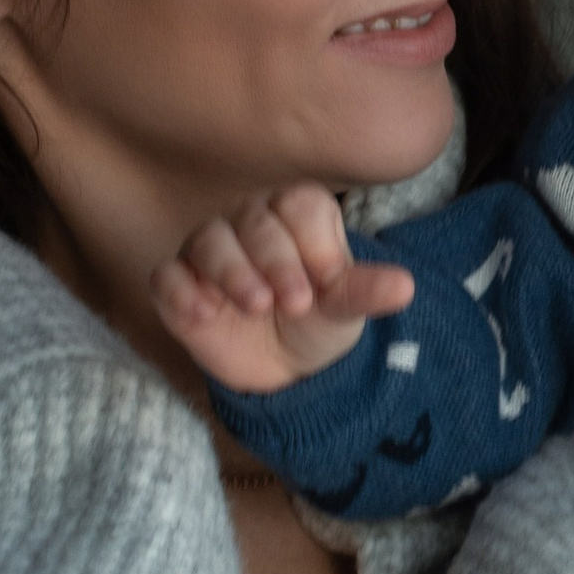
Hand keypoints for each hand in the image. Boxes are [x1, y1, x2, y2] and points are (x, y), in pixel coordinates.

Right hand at [149, 183, 414, 395]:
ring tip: (255, 306)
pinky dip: (181, 292)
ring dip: (231, 271)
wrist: (282, 368)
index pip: (300, 205)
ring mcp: (209, 249)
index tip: (328, 282)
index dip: (314, 242)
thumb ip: (366, 293)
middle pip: (254, 221)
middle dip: (275, 260)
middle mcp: (249, 221)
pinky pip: (168, 275)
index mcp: (296, 215)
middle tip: (294, 302)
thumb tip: (405, 288)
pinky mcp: (177, 282)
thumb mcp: (344, 310)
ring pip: (208, 240)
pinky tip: (203, 314)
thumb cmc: (317, 321)